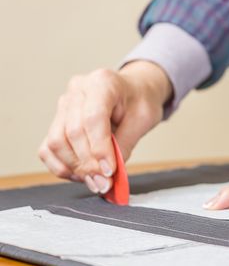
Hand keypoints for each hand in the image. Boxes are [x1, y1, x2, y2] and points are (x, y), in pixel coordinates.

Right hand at [38, 61, 171, 193]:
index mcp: (102, 82)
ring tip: (95, 180)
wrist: (135, 91)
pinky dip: (61, 166)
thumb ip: (124, 144)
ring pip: (56, 142)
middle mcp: (78, 90)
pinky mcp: (57, 121)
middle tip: (104, 183)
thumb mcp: (143, 119)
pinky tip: (80, 174)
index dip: (100, 148)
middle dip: (89, 164)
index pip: (93, 118)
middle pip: (73, 132)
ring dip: (75, 168)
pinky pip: (48, 148)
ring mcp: (64, 104)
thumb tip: (108, 173)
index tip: (109, 171)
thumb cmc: (140, 100)